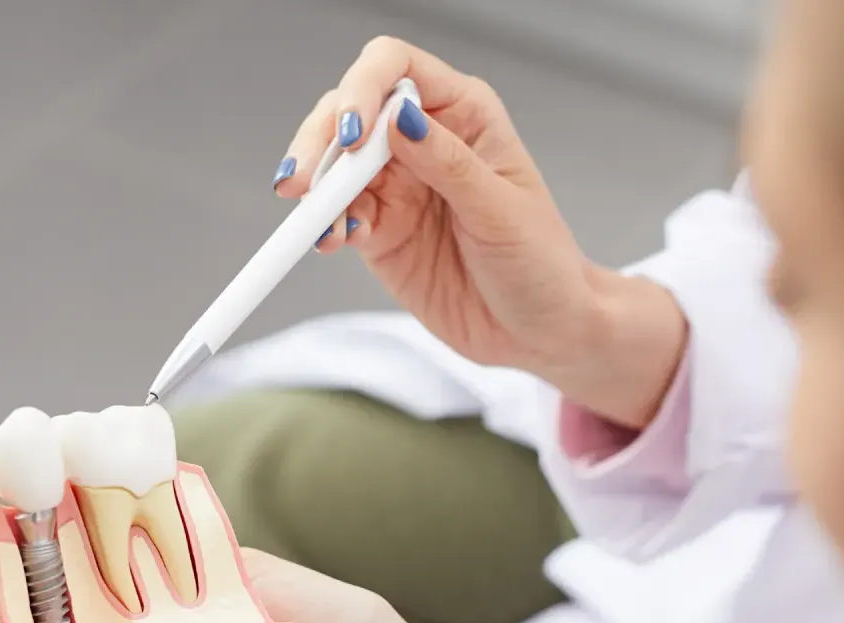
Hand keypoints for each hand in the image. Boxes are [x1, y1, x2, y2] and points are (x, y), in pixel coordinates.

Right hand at [276, 37, 685, 424]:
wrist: (537, 332)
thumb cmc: (540, 264)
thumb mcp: (501, 212)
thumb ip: (449, 164)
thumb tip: (400, 118)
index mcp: (463, 115)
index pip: (396, 69)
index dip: (363, 89)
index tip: (352, 135)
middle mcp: (423, 142)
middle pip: (351, 112)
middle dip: (321, 140)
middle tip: (304, 182)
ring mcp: (397, 188)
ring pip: (336, 165)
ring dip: (317, 189)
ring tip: (314, 221)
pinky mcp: (381, 234)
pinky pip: (339, 217)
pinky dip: (326, 225)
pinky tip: (330, 240)